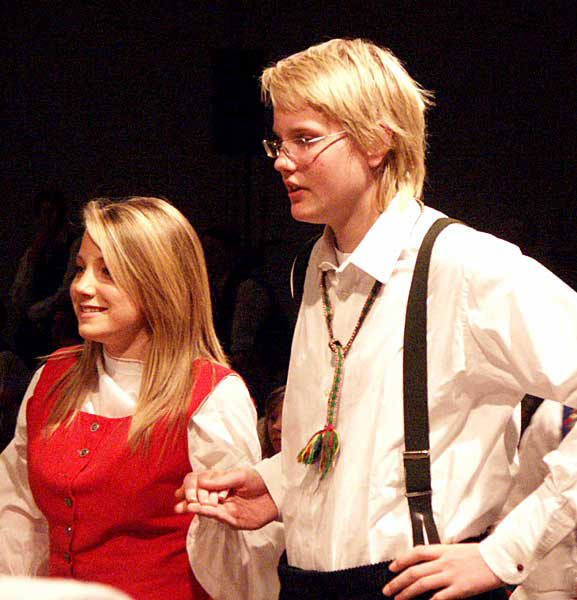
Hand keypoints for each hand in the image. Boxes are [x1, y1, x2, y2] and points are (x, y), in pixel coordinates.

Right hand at [174, 468, 278, 529]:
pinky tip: (198, 509)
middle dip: (192, 497)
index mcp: (219, 484)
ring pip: (206, 509)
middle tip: (193, 497)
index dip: (193, 486)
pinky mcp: (232, 520)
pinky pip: (218, 517)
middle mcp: (219, 498)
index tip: (194, 487)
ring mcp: (225, 509)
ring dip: (195, 507)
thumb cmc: (258, 481)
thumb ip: (221, 480)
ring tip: (183, 507)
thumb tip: (201, 482)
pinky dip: (208, 513)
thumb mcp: (240, 475)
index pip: (199, 485)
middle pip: (199, 498)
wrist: (276, 493)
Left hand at [382, 543, 503, 599]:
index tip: (391, 568)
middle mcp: (444, 562)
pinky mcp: (460, 589)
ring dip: (407, 593)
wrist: (498, 559)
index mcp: (443, 550)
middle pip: (414, 571)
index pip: (416, 553)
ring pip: (422, 584)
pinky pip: (439, 597)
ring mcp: (451, 575)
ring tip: (398, 599)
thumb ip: (441, 556)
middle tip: (388, 589)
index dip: (401, 560)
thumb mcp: (456, 550)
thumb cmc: (479, 555)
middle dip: (398, 581)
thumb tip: (427, 563)